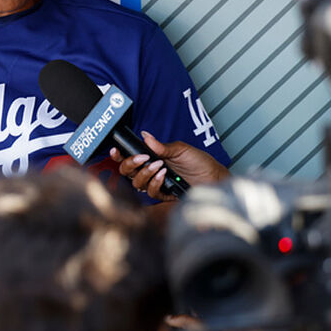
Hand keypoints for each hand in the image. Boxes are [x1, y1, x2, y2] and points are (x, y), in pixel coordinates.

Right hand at [110, 131, 228, 199]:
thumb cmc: (200, 162)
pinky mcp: (163, 195)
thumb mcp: (180, 149)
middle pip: (127, 172)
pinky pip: (150, 192)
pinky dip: (155, 183)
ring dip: (145, 173)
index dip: (119, 155)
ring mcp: (156, 183)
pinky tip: (164, 176)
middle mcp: (151, 171)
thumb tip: (145, 135)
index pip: (129, 158)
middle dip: (130, 164)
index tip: (116, 151)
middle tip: (142, 158)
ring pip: (136, 183)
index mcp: (152, 157)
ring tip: (159, 166)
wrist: (213, 178)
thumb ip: (160, 146)